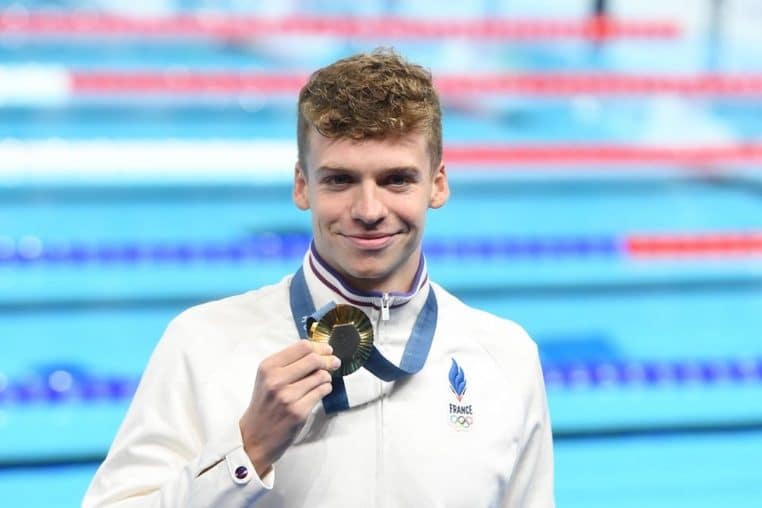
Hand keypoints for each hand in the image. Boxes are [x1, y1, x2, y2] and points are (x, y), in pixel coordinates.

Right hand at [239, 340, 339, 475]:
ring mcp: (288, 396)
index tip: (327, 350)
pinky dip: (326, 389)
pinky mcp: (299, 411)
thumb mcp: (267, 378)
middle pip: (314, 359)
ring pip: (321, 376)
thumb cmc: (264, 405)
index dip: (319, 347)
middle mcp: (276, 380)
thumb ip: (289, 363)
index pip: (302, 346)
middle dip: (328, 360)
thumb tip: (318, 351)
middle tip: (334, 362)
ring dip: (327, 376)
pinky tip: (320, 391)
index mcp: (268, 367)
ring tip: (323, 380)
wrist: (255, 436)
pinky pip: (322, 391)